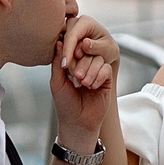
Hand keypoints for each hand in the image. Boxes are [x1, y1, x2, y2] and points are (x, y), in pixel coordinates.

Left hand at [51, 15, 119, 140]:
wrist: (77, 123)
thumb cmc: (65, 104)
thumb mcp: (57, 82)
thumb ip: (58, 62)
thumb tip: (58, 42)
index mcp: (72, 66)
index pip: (75, 50)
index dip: (72, 55)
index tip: (68, 68)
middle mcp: (85, 67)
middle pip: (88, 52)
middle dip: (82, 64)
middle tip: (76, 78)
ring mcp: (96, 73)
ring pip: (98, 59)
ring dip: (90, 71)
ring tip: (83, 84)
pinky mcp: (107, 81)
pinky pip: (106, 69)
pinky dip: (99, 76)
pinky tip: (92, 87)